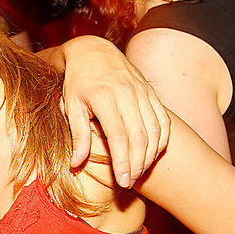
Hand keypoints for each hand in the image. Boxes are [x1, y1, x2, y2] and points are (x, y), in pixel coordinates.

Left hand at [44, 36, 169, 187]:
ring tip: (139, 172)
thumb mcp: (71, 106)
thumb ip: (77, 135)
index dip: (122, 161)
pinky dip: (161, 140)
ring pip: (154, 130)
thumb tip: (75, 163)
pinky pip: (163, 120)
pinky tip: (152, 155)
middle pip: (140, 136)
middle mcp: (127, 94)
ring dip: (149, 155)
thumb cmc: (78, 82)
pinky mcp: (151, 92)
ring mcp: (142, 92)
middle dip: (137, 164)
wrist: (93, 51)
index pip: (118, 136)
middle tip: (129, 182)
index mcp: (105, 98)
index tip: (122, 181)